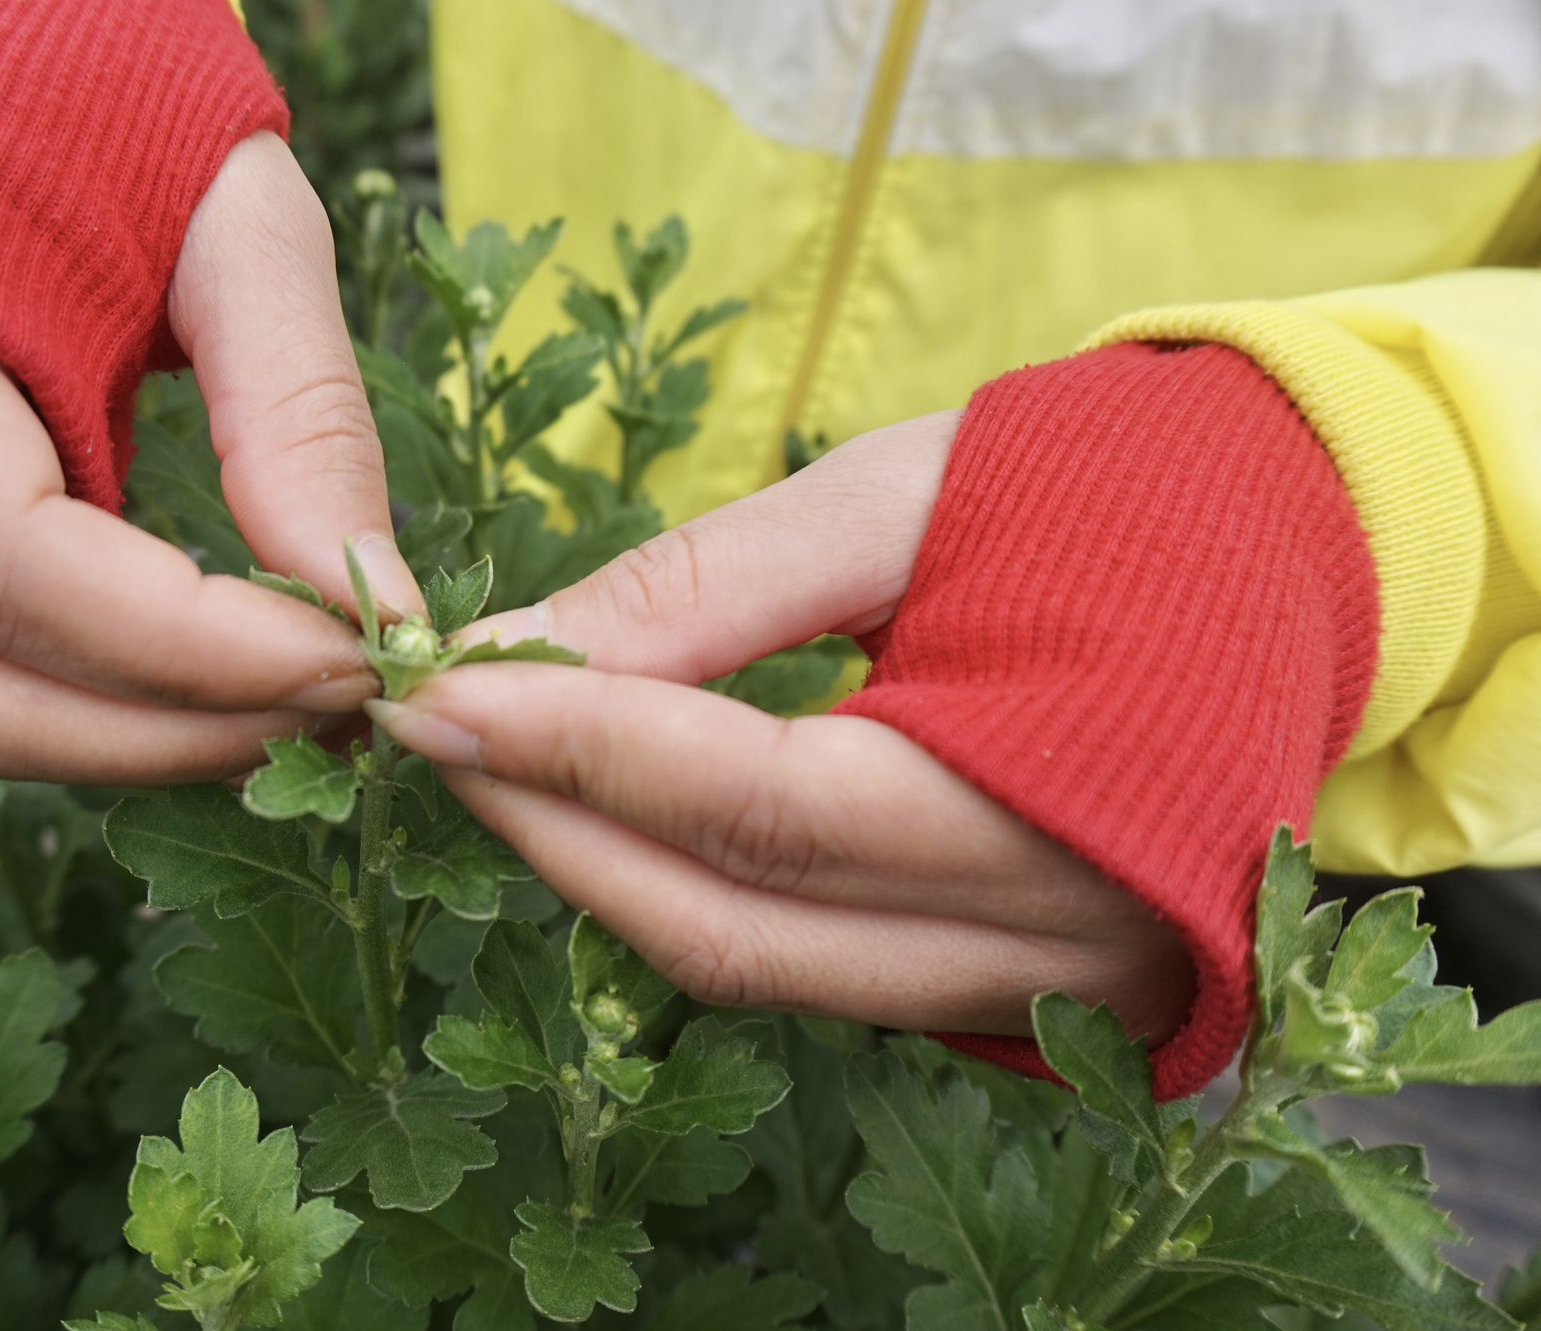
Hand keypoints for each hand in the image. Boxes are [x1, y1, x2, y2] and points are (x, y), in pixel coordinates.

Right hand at [0, 133, 420, 785]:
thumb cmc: (105, 93)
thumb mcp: (235, 214)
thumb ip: (301, 410)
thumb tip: (371, 604)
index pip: (4, 558)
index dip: (188, 647)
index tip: (353, 660)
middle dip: (170, 728)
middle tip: (341, 711)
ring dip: (133, 743)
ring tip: (290, 709)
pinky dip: (93, 703)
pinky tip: (213, 680)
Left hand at [368, 411, 1193, 1040]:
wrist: (1295, 550)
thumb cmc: (1113, 488)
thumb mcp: (902, 496)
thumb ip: (708, 589)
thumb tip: (514, 650)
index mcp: (1067, 787)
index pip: (759, 805)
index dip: (579, 753)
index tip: (435, 694)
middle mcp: (1059, 932)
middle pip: (737, 923)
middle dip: (557, 831)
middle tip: (441, 735)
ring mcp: (1043, 984)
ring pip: (759, 967)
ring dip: (606, 873)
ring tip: (502, 764)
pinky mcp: (1014, 989)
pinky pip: (806, 966)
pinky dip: (690, 892)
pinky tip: (612, 810)